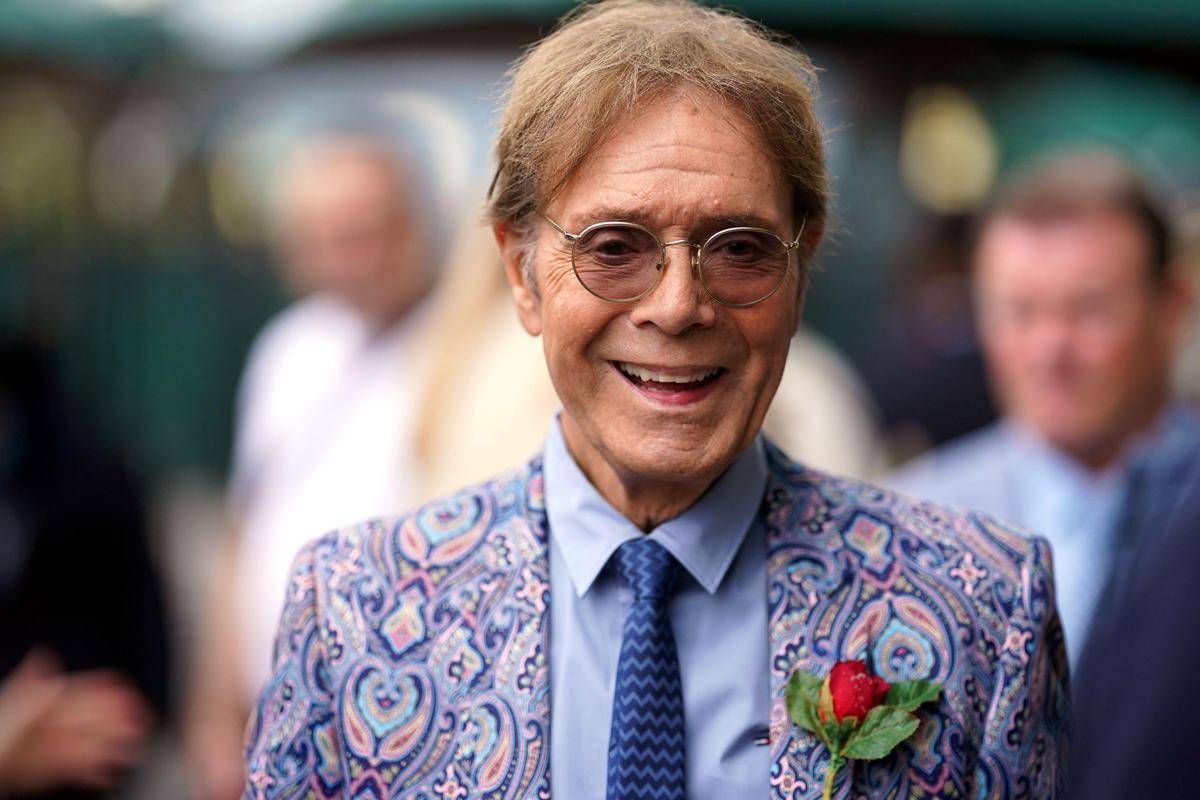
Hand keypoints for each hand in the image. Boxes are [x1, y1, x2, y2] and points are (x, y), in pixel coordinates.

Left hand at [0, 649, 151, 792]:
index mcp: (9, 714)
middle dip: (105, 720)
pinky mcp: (16, 781)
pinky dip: (81, 771)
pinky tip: (103, 771)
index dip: (92, 690)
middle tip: (139, 719)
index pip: (55, 696)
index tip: (123, 688)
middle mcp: (9, 735)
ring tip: (131, 747)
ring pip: (64, 750)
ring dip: (101, 749)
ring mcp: (11, 761)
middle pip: (64, 722)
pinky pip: (52, 774)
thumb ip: (18, 703)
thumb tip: (46, 666)